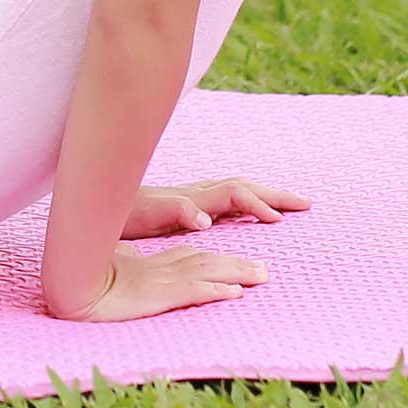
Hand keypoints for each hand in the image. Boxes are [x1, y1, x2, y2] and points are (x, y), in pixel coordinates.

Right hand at [51, 241, 269, 322]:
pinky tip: (234, 294)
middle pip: (206, 261)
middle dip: (236, 264)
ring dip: (236, 274)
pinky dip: (215, 290)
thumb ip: (128, 268)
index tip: (238, 265)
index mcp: (150, 265)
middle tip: (265, 270)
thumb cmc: (85, 280)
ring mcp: (160, 280)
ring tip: (262, 277)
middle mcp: (160, 269)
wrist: (70, 286)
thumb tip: (128, 264)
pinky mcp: (158, 294)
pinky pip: (192, 291)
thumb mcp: (113, 273)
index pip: (190, 257)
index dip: (216, 261)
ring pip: (206, 272)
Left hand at [121, 177, 311, 239]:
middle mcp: (196, 193)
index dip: (258, 203)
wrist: (100, 200)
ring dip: (264, 195)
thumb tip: (205, 221)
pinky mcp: (188, 204)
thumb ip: (178, 212)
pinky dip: (247, 202)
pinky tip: (252, 211)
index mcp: (193, 197)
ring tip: (289, 205)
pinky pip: (226, 199)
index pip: (236, 193)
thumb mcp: (148, 215)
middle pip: (244, 186)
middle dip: (275, 194)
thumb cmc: (124, 213)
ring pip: (237, 189)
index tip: (278, 219)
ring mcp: (193, 196)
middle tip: (307, 204)